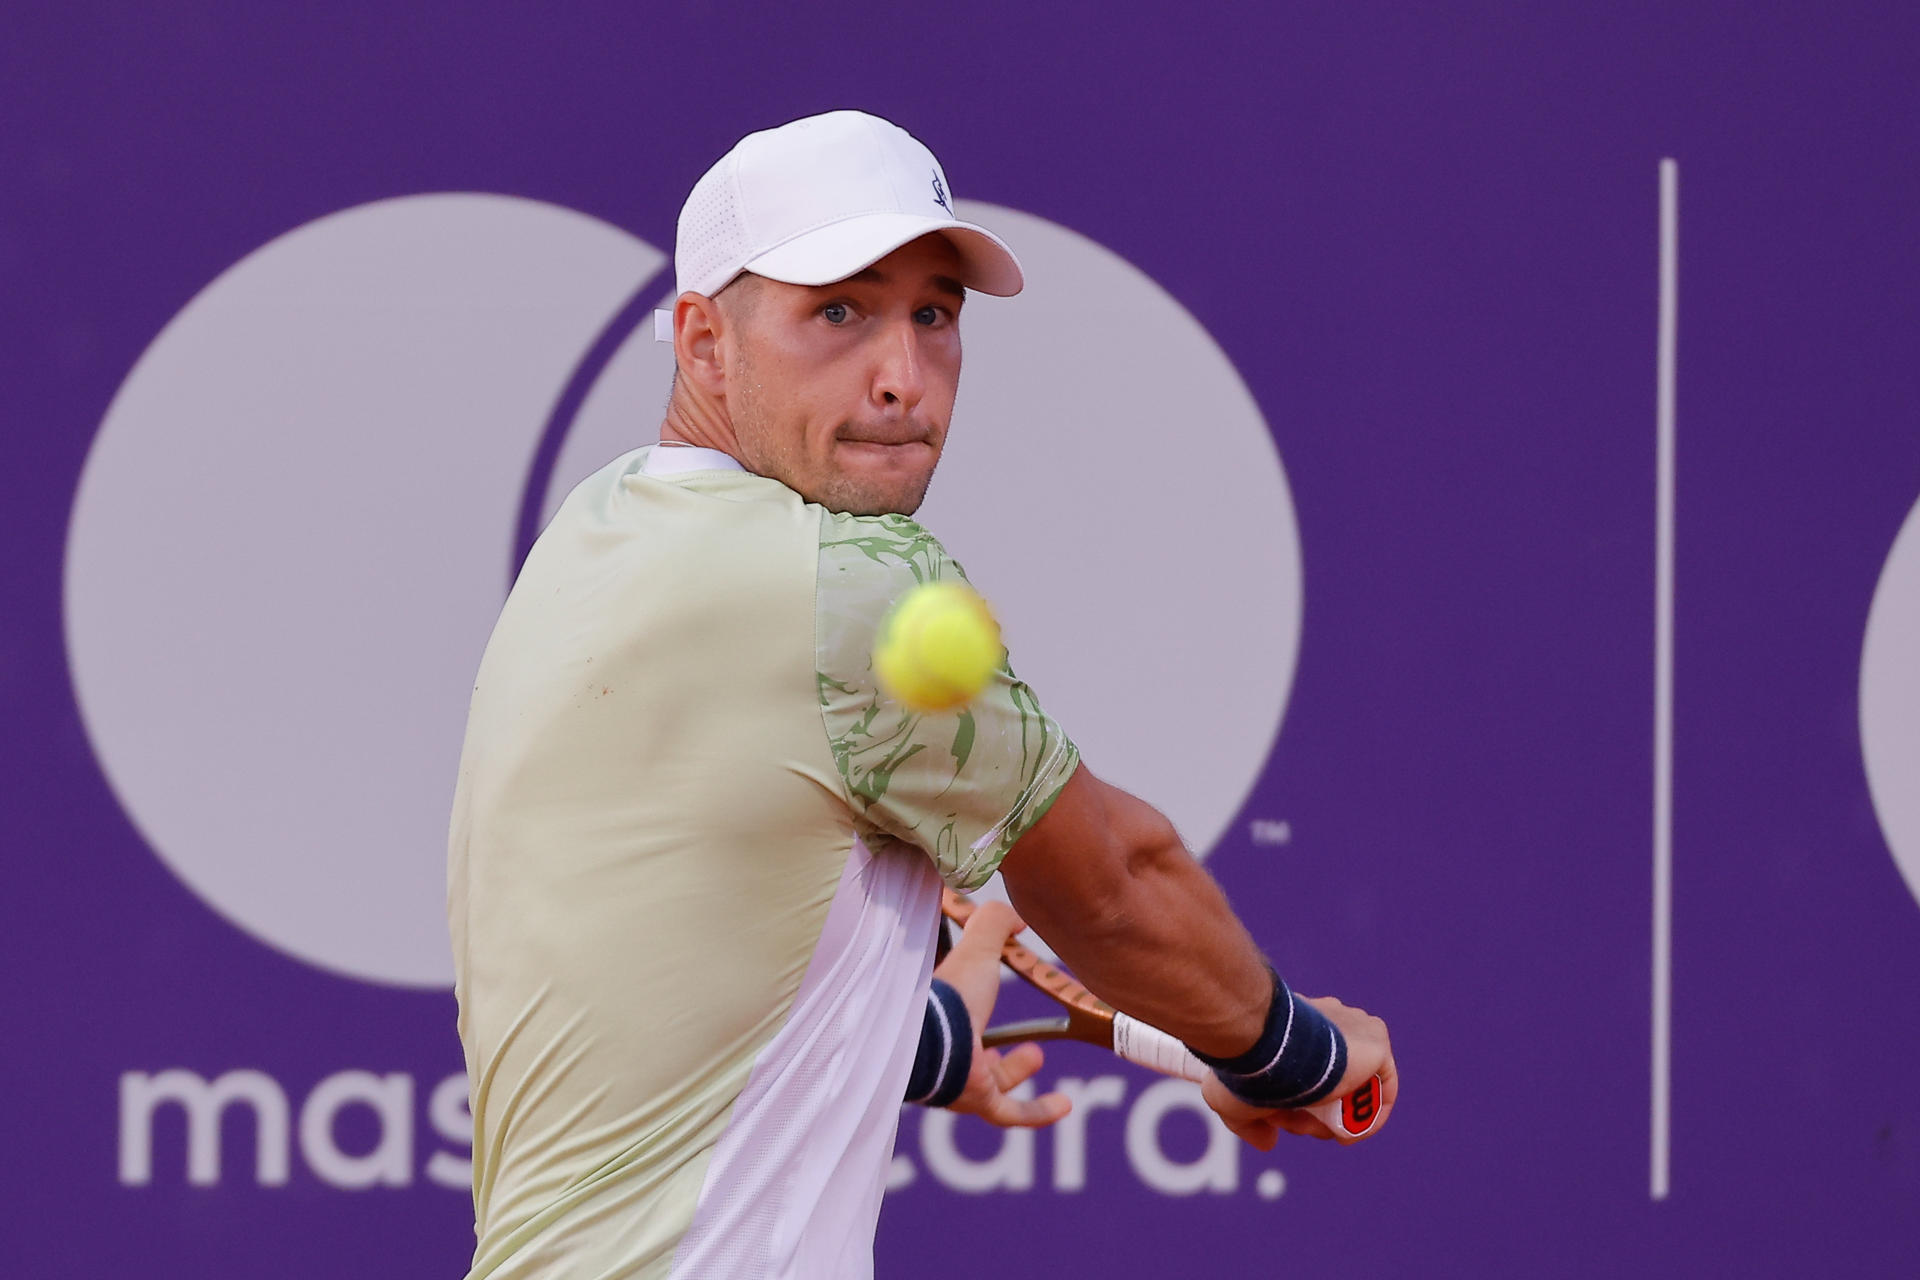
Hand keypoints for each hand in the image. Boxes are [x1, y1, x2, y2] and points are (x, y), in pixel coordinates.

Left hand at [932, 900, 1071, 1128]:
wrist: (933, 1037)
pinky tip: (1065, 1105)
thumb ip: (993, 922)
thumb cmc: (950, 992)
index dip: (975, 1000)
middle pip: (972, 1055)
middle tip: (1025, 1041)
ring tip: (1037, 1053)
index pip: (956, 1012)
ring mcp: (960, 1079)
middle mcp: (948, 1049)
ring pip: (988, 1083)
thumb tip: (1015, 917)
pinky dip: (1038, 1111)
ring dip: (1014, 1071)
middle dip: (997, 1050)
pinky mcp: (977, 1100)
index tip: (994, 989)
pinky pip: (1010, 1113)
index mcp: (943, 1014)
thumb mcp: (977, 947)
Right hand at [1201, 996, 1395, 1149]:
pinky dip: (1369, 1116)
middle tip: (1298, 1126)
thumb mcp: (1231, 1100)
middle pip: (1331, 1081)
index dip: (1293, 1104)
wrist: (1265, 1047)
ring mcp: (1355, 1031)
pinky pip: (1381, 1089)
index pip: (1305, 1070)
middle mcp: (1328, 1023)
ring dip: (1337, 1116)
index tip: (1277, 1119)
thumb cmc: (1245, 1067)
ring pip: (1353, 1087)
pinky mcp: (1377, 1044)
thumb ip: (1249, 1124)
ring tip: (1319, 1130)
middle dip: (1313, 1112)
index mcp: (1295, 1026)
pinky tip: (1348, 1134)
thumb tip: (1268, 1143)